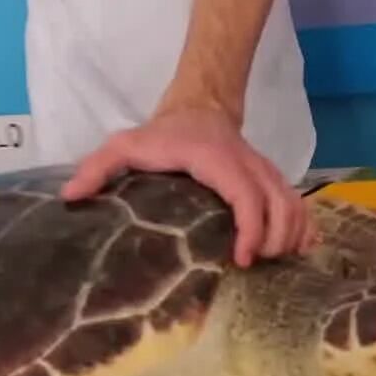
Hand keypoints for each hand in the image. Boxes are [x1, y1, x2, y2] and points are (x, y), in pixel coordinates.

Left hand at [60, 107, 316, 267]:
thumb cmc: (164, 134)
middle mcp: (251, 166)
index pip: (248, 197)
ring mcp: (267, 172)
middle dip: (275, 242)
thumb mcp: (126, 143)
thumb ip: (98, 167)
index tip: (242, 260)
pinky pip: (300, 204)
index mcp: (220, 161)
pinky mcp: (274, 179)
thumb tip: (70, 197)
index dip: (251, 230)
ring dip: (291, 237)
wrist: (200, 108)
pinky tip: (301, 250)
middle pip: (281, 206)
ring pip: (294, 205)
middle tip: (255, 267)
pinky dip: (305, 228)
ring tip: (273, 263)